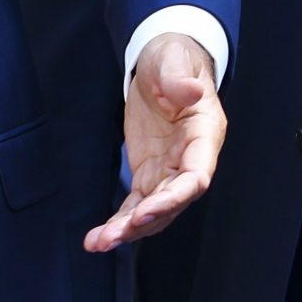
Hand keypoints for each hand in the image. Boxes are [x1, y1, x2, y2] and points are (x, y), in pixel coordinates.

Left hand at [87, 31, 223, 251]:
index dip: (174, 197)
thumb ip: (180, 79)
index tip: (146, 210)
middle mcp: (190, 160)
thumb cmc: (173, 59)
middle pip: (173, 202)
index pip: (196, 177)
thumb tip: (190, 92)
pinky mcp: (149, 174)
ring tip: (99, 243)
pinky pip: (135, 206)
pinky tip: (98, 237)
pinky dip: (119, 222)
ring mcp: (169, 170)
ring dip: (128, 230)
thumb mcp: (173, 61)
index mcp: (204, 135)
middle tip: (113, 236)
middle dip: (144, 222)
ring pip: (153, 211)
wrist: (160, 63)